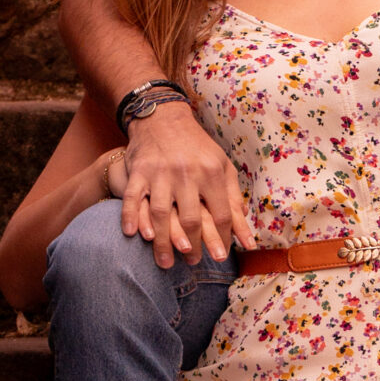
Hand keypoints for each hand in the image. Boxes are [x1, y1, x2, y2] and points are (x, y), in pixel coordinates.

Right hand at [119, 102, 256, 269]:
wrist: (162, 118)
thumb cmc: (198, 148)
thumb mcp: (222, 167)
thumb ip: (235, 202)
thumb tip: (249, 239)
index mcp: (211, 172)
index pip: (221, 214)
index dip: (222, 239)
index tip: (220, 257)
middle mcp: (186, 173)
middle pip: (190, 219)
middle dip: (194, 246)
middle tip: (194, 263)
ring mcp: (159, 173)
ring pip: (160, 214)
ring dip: (163, 242)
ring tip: (167, 263)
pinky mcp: (137, 172)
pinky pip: (132, 198)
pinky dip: (131, 217)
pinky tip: (133, 235)